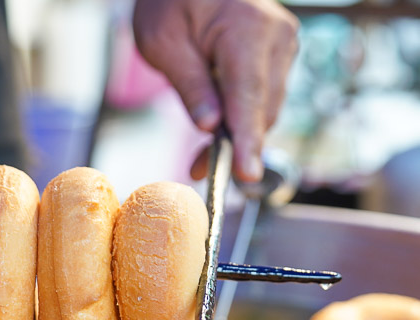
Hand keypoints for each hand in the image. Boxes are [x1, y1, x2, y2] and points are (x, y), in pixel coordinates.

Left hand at [133, 0, 298, 181]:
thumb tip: (210, 126)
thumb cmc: (172, 1)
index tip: (246, 174)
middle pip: (261, 108)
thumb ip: (189, 84)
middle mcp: (277, 38)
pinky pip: (263, 97)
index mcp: (248, 29)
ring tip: (200, 157)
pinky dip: (241, 119)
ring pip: (265, 108)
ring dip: (237, 136)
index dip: (248, 140)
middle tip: (197, 170)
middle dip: (234, 146)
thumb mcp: (163, 41)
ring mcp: (283, 46)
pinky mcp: (279, 55)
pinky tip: (216, 131)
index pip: (249, 96)